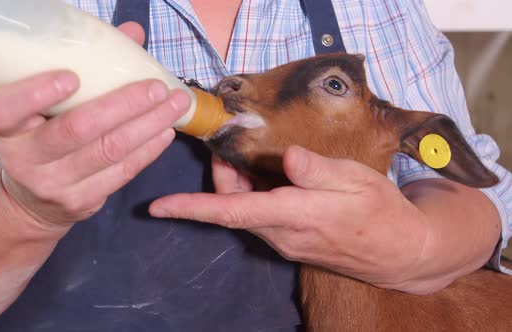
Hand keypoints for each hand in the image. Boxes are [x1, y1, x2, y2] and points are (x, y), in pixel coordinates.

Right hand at [0, 22, 190, 226]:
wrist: (31, 201)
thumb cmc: (39, 137)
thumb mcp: (40, 108)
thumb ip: (80, 68)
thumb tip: (131, 35)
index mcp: (5, 129)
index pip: (7, 111)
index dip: (37, 93)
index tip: (72, 76)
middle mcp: (25, 159)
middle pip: (77, 130)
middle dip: (123, 105)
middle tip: (156, 87)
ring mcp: (54, 184)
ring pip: (108, 151)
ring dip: (148, 125)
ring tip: (174, 104)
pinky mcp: (82, 201)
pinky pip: (122, 173)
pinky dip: (148, 150)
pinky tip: (166, 131)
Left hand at [149, 145, 431, 289]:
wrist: (400, 252)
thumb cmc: (380, 212)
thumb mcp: (356, 180)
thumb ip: (317, 169)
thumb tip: (285, 156)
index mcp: (294, 216)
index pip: (232, 211)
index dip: (192, 208)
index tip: (158, 207)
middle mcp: (281, 234)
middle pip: (231, 206)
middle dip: (219, 177)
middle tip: (227, 143)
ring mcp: (284, 242)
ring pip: (243, 211)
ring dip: (235, 185)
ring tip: (246, 154)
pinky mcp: (290, 242)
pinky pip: (257, 217)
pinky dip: (250, 195)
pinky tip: (266, 175)